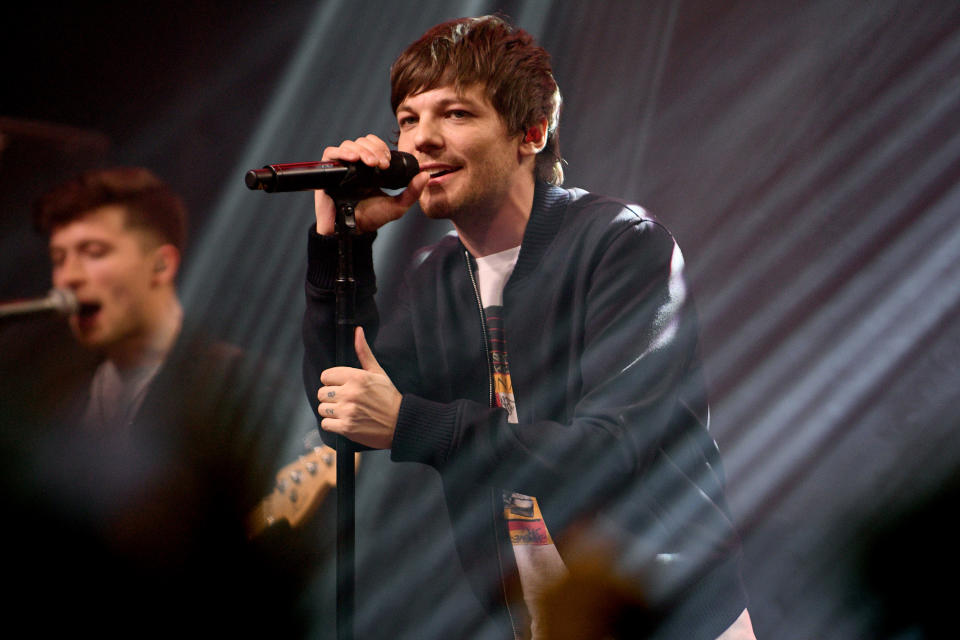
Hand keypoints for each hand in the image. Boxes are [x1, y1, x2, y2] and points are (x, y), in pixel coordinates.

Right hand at [314, 134, 428, 234]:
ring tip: (371, 163)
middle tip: (381, 163)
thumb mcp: (397, 206)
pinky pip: (331, 153)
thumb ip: (412, 192)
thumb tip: (426, 175)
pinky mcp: (327, 171)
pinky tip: (354, 160)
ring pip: (349, 145)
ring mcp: (340, 167)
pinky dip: (343, 152)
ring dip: (362, 150)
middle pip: (362, 142)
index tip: (388, 162)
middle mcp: (354, 165)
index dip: (381, 148)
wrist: (351, 230)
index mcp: (369, 168)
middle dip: (374, 149)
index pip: (373, 145)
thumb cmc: (370, 219)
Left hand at [317, 326, 400, 448]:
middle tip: (345, 400)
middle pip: (322, 393)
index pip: (326, 376)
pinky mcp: (346, 428)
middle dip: (331, 397)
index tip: (342, 387)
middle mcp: (350, 393)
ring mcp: (347, 411)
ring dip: (331, 412)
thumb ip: (364, 352)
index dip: (332, 382)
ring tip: (345, 411)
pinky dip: (333, 424)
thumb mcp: (377, 372)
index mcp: (357, 377)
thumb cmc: (388, 397)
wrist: (400, 423)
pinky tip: (345, 422)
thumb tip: (358, 330)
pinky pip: (325, 424)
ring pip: (322, 409)